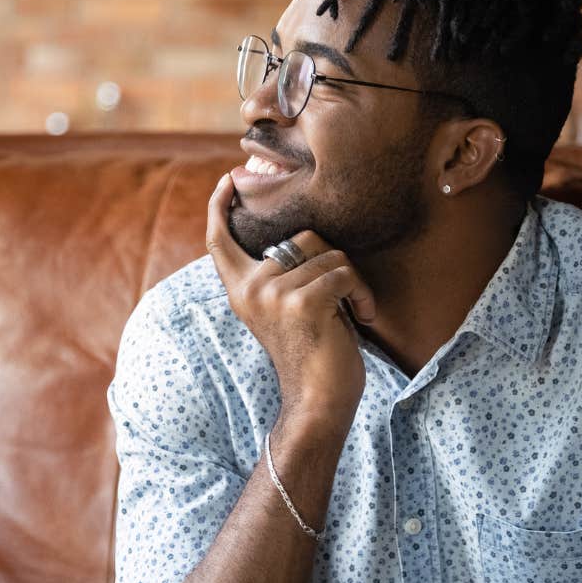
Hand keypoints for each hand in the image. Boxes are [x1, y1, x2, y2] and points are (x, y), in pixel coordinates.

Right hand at [203, 172, 378, 426]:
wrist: (319, 403)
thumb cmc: (312, 355)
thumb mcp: (284, 308)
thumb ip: (280, 274)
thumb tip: (298, 236)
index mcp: (241, 290)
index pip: (219, 240)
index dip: (220, 206)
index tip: (230, 180)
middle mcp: (251, 288)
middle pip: (302, 237)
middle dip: (333, 261)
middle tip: (341, 298)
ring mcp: (274, 293)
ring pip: (330, 255)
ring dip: (352, 282)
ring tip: (351, 312)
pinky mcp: (303, 301)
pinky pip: (345, 274)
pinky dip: (362, 295)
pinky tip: (361, 319)